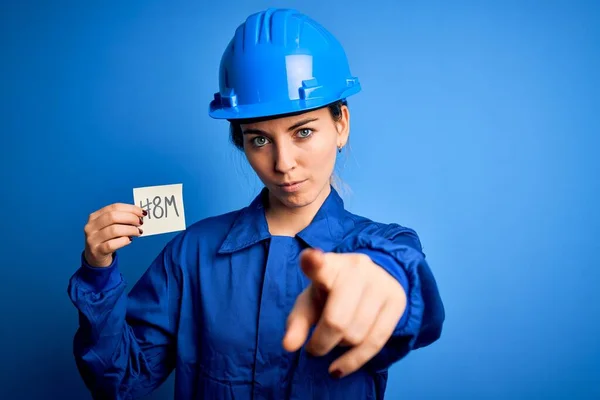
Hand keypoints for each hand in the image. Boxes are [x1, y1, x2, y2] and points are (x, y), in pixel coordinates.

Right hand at [83, 203, 145, 266]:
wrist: (95, 257)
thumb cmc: (106, 239)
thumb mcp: (109, 226)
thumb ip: (121, 219)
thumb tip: (139, 215)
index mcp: (95, 216)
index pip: (114, 207)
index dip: (130, 209)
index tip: (142, 212)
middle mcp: (91, 226)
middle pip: (113, 217)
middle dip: (130, 218)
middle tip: (140, 222)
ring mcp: (92, 239)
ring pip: (114, 230)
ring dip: (130, 230)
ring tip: (138, 232)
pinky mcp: (96, 251)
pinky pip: (112, 244)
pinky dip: (124, 241)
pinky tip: (129, 240)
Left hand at [282, 248, 406, 377]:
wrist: (371, 280)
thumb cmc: (331, 293)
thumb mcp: (309, 303)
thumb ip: (297, 323)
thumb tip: (288, 346)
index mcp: (329, 265)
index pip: (319, 265)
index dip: (313, 262)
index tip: (311, 258)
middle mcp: (357, 269)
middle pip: (336, 320)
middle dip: (321, 343)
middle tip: (313, 348)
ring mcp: (380, 283)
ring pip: (356, 334)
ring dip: (339, 348)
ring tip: (333, 342)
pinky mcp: (397, 300)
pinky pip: (376, 342)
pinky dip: (354, 361)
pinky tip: (339, 369)